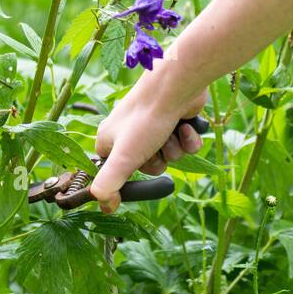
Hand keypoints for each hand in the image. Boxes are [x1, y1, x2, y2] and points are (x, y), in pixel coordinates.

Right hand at [91, 76, 207, 214]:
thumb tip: (104, 207)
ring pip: (169, 155)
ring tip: (171, 131)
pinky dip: (188, 139)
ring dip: (174, 148)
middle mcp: (130, 131)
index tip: (136, 169)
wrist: (176, 86)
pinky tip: (185, 127)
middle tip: (155, 147)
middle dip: (157, 160)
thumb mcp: (122, 158)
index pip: (115, 171)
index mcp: (110, 139)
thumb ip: (108, 184)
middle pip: (148, 166)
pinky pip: (185, 144)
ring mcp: (154, 124)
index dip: (128, 175)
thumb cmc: (145, 120)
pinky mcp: (175, 119)